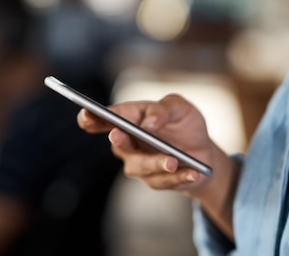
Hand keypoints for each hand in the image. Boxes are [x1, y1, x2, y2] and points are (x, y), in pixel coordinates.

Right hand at [78, 94, 214, 190]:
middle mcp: (129, 144)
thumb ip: (163, 109)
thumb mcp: (179, 107)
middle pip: (119, 144)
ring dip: (157, 163)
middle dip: (119, 140)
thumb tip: (148, 124)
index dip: (91, 118)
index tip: (86, 115)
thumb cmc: (183, 123)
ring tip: (173, 161)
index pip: (104, 119)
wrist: (202, 150)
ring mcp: (139, 164)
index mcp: (129, 119)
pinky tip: (193, 173)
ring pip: (142, 166)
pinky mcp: (156, 180)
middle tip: (118, 134)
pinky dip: (180, 177)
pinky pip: (165, 181)